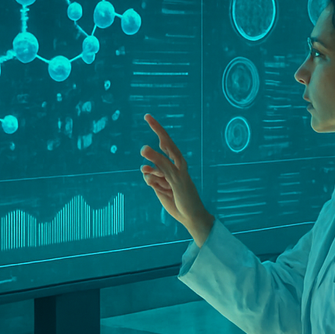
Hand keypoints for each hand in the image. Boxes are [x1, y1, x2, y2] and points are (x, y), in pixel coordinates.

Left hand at [140, 114, 213, 245]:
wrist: (192, 217)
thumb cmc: (178, 203)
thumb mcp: (161, 189)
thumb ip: (153, 178)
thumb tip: (143, 169)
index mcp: (176, 165)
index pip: (166, 145)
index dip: (158, 131)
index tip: (149, 118)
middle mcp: (179, 166)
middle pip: (168, 144)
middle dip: (158, 130)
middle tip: (147, 116)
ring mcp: (180, 174)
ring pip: (164, 159)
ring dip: (153, 155)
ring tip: (142, 149)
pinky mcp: (179, 183)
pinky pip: (166, 173)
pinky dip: (157, 168)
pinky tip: (145, 169)